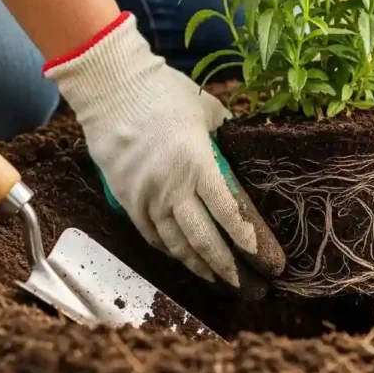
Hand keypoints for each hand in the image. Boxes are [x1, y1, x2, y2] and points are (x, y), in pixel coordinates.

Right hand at [43, 12, 285, 297]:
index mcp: (197, 161)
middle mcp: (170, 185)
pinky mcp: (126, 198)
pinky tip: (187, 261)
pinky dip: (171, 251)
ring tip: (221, 281)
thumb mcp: (207, 110)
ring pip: (176, 243)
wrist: (109, 87)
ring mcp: (145, 195)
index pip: (228, 210)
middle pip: (203, 238)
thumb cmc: (163, 92)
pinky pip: (151, 234)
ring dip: (201, 266)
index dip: (246, 238)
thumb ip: (227, 136)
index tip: (264, 257)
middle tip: (249, 286)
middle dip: (228, 266)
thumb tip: (243, 151)